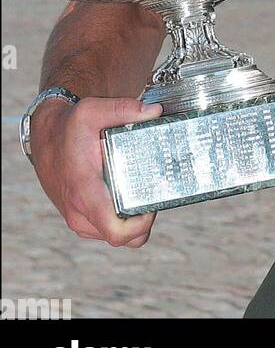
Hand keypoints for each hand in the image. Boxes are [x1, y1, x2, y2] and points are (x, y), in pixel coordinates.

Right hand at [31, 96, 162, 246]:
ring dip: (132, 222)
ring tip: (142, 193)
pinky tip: (129, 195)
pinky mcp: (80, 218)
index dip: (140, 227)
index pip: (115, 231)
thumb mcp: (91, 111)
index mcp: (85, 192)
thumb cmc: (68, 128)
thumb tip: (155, 112)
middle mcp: (80, 213)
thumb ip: (123, 109)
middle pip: (123, 238)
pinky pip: (106, 229)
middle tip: (153, 194)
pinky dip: (120, 219)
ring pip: (116, 235)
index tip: (152, 206)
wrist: (45, 139)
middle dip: (143, 221)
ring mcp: (79, 219)